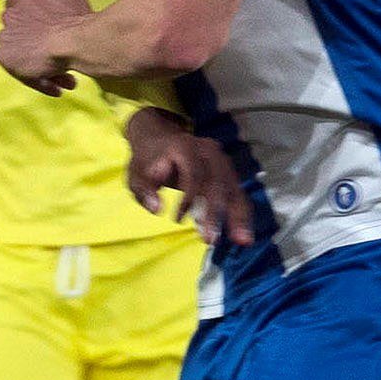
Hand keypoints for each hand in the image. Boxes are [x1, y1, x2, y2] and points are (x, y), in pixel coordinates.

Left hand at [0, 0, 94, 92]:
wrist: (71, 41)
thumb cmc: (72, 13)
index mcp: (18, 1)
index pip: (23, 14)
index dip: (42, 26)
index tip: (60, 33)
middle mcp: (6, 18)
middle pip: (23, 36)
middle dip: (42, 47)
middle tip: (65, 57)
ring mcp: (4, 39)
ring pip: (24, 55)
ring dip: (43, 66)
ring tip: (66, 74)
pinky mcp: (6, 59)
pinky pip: (21, 73)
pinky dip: (39, 80)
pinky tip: (57, 85)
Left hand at [126, 107, 254, 247]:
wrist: (160, 138)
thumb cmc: (147, 160)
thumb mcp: (136, 172)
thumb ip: (144, 189)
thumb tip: (158, 210)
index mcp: (185, 147)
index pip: (194, 173)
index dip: (189, 198)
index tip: (177, 220)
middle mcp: (208, 151)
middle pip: (217, 182)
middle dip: (215, 212)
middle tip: (210, 239)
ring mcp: (221, 160)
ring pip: (233, 188)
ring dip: (238, 215)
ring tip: (242, 241)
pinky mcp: (227, 171)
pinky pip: (238, 192)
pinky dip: (242, 213)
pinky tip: (244, 235)